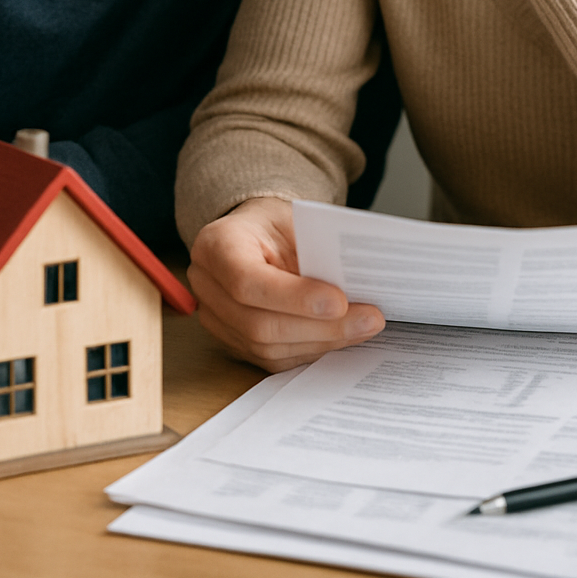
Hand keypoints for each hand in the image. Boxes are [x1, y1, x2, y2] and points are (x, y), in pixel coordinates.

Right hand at [188, 197, 385, 370]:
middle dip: (319, 326)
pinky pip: (273, 358)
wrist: (255, 235)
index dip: (293, 297)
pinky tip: (343, 336)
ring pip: (267, 347)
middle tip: (368, 319)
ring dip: (322, 341)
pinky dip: (312, 349)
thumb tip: (356, 284)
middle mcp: (207, 286)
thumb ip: (316, 249)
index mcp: (216, 245)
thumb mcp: (294, 219)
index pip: (247, 281)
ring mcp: (216, 319)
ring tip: (364, 327)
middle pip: (258, 323)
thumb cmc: (274, 225)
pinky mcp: (233, 342)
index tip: (339, 301)